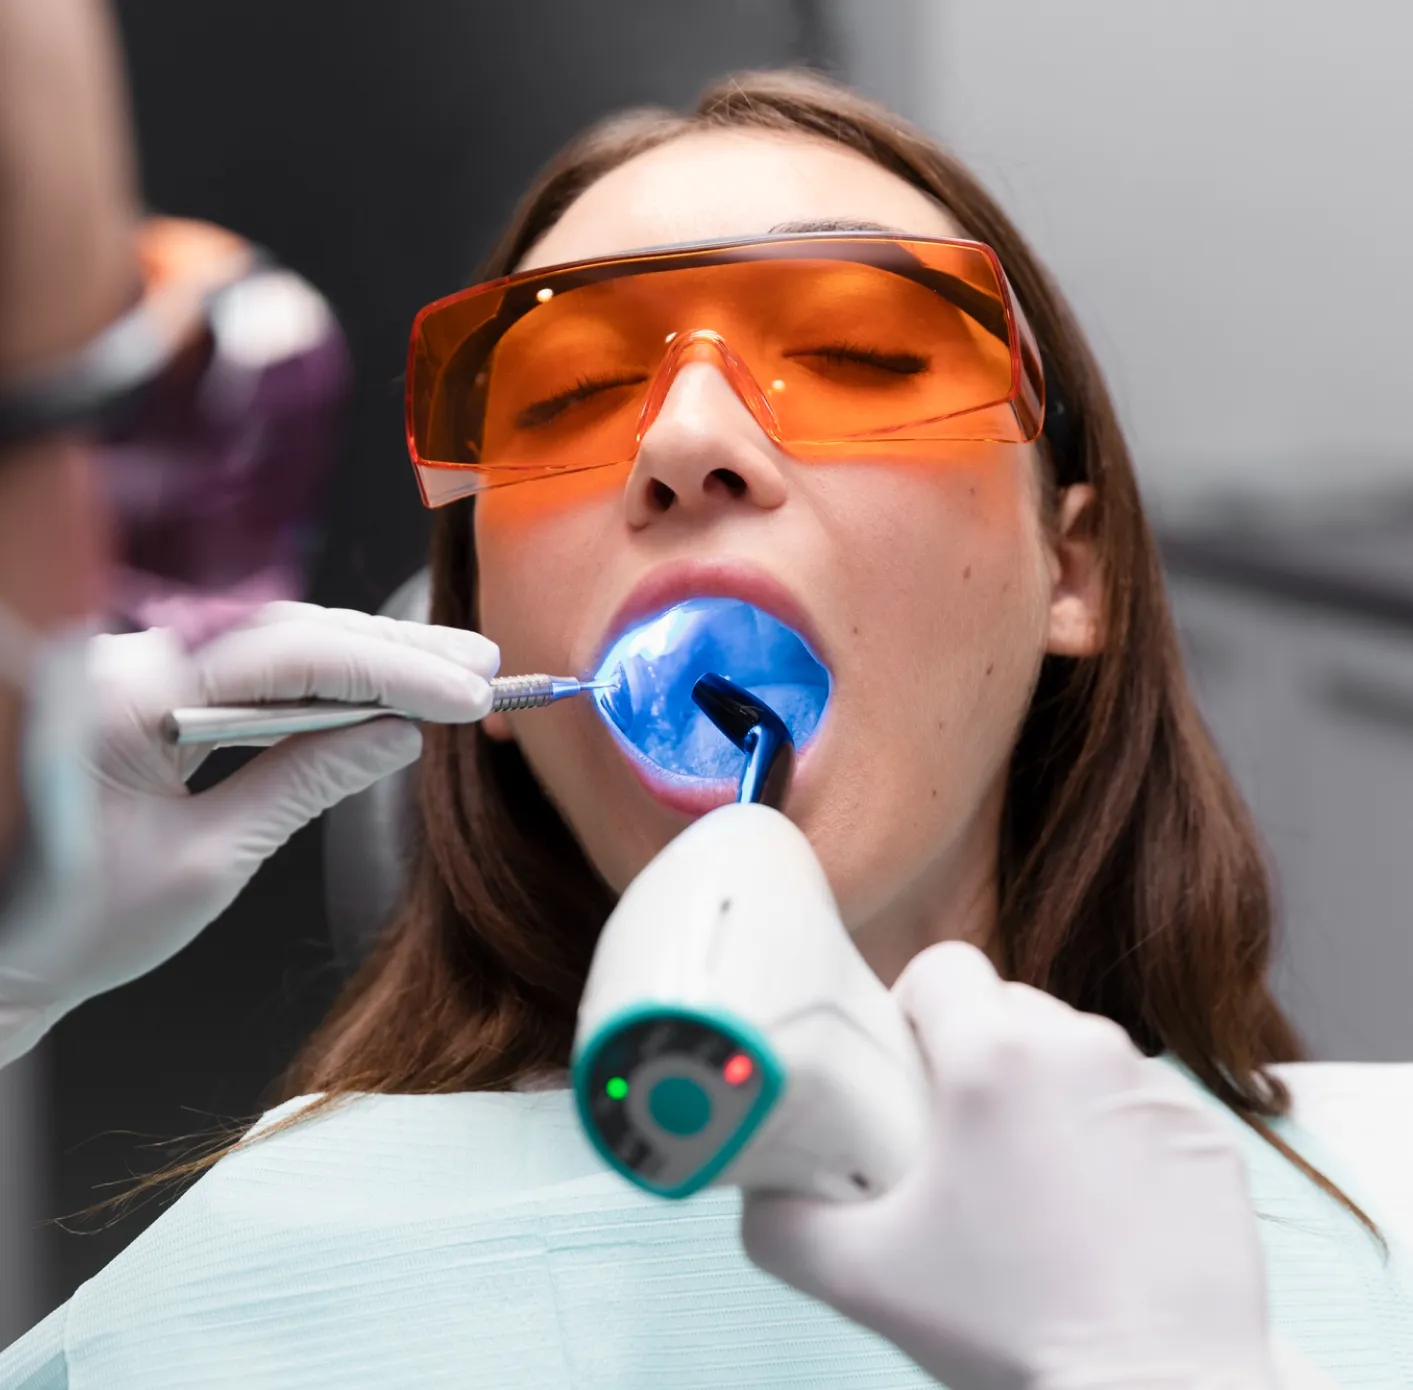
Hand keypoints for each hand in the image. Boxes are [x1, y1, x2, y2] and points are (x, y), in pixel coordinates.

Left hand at [0, 601, 496, 1057]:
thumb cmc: (73, 927)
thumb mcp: (208, 863)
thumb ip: (306, 782)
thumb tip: (397, 736)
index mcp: (125, 697)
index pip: (289, 657)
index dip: (393, 670)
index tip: (468, 691)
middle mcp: (123, 662)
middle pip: (284, 632)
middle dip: (391, 651)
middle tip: (481, 667)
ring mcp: (131, 670)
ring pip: (269, 643)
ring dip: (362, 660)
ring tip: (449, 673)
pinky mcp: (142, 689)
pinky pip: (243, 670)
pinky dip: (315, 683)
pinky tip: (374, 692)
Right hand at [742, 941, 1277, 1389]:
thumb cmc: (1008, 1330)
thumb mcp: (859, 1278)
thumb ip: (780, 1221)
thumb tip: (755, 1194)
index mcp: (993, 1055)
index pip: (942, 967)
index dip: (912, 1009)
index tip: (908, 1073)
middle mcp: (1080, 1046)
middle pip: (1009, 1007)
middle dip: (979, 1054)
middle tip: (961, 1141)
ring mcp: (1153, 1088)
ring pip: (1077, 1052)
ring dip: (1048, 1091)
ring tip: (1035, 1182)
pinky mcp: (1207, 1134)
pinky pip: (1140, 1104)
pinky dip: (1113, 1136)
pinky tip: (1101, 1210)